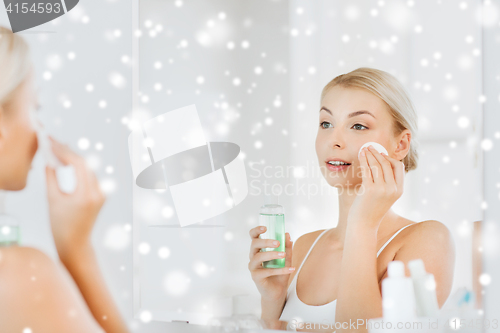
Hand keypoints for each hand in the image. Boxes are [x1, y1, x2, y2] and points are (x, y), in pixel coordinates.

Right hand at [45, 137, 104, 261]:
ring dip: (73, 158)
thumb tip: (50, 161)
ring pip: (88, 168)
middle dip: (68, 152)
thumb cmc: (61, 226)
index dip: (64, 151)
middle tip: (53, 142)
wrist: (75, 242)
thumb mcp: (53, 200)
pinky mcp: (101, 195)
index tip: (51, 143)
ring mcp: (102, 193)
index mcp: (86, 195)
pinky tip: (68, 161)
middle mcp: (98, 192)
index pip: (78, 164)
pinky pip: (90, 176)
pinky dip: (79, 167)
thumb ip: (51, 178)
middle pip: (84, 164)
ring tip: (58, 149)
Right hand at [248, 226, 294, 301]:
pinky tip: (291, 269)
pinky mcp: (255, 277)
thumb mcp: (286, 259)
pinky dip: (280, 270)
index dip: (256, 230)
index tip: (265, 228)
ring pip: (258, 257)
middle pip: (254, 244)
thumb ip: (287, 247)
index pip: (253, 237)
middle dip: (266, 241)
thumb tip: (287, 235)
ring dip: (272, 254)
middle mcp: (253, 257)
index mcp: (259, 250)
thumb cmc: (279, 273)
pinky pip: (267, 271)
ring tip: (283, 255)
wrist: (277, 292)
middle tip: (278, 243)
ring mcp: (253, 267)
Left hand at [348, 145, 404, 229]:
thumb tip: (382, 164)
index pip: (399, 167)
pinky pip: (367, 170)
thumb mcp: (385, 196)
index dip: (390, 158)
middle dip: (377, 153)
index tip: (380, 154)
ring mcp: (381, 189)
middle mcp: (392, 189)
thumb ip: (388, 183)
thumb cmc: (372, 209)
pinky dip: (363, 160)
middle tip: (370, 147)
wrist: (364, 224)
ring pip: (376, 165)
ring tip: (364, 149)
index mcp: (399, 190)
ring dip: (369, 154)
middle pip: (387, 164)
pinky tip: (360, 155)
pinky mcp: (369, 190)